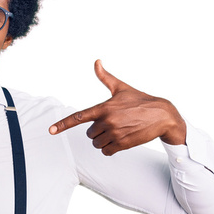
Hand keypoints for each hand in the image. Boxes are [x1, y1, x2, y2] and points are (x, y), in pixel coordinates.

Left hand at [48, 60, 185, 154]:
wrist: (162, 115)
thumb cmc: (140, 100)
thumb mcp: (121, 88)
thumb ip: (105, 77)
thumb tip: (97, 62)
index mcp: (104, 107)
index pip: (78, 117)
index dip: (63, 124)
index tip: (51, 130)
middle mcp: (107, 121)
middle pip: (89, 134)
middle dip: (98, 131)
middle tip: (112, 124)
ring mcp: (115, 134)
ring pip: (97, 144)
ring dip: (103, 140)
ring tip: (118, 131)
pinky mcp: (122, 144)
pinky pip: (106, 152)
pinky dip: (110, 149)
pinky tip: (120, 140)